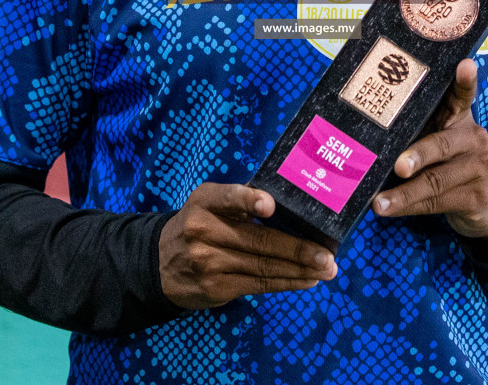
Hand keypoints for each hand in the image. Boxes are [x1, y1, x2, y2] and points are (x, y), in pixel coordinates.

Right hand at [158, 183, 337, 308]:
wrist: (159, 263)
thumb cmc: (198, 225)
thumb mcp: (208, 203)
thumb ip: (239, 202)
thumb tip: (290, 207)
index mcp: (205, 202)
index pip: (227, 198)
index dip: (248, 201)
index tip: (269, 206)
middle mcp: (204, 231)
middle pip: (259, 241)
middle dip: (298, 249)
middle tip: (327, 255)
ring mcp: (209, 263)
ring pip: (263, 267)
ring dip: (300, 270)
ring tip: (327, 269)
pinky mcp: (215, 288)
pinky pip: (257, 285)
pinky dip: (286, 282)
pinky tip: (306, 280)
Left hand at [371, 59, 487, 238]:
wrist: (485, 203)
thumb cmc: (446, 162)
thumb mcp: (436, 139)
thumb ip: (414, 128)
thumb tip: (366, 131)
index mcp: (459, 117)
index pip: (463, 94)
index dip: (464, 81)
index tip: (466, 65)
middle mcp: (474, 137)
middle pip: (442, 144)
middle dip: (418, 156)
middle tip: (399, 166)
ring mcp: (479, 167)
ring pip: (436, 180)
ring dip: (404, 194)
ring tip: (380, 203)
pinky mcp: (476, 195)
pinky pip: (436, 202)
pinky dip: (409, 207)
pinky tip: (390, 210)